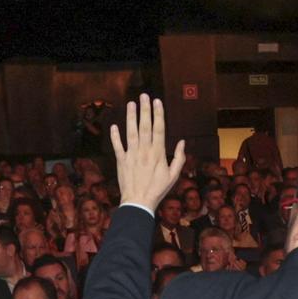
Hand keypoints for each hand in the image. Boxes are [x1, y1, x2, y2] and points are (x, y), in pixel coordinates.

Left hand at [109, 95, 187, 212]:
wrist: (139, 202)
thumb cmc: (158, 190)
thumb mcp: (173, 176)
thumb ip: (179, 158)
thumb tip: (183, 143)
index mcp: (158, 154)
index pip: (159, 129)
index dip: (158, 114)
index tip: (157, 102)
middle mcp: (144, 151)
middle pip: (145, 126)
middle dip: (145, 110)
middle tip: (144, 96)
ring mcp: (132, 155)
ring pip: (131, 132)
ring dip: (131, 117)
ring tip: (131, 103)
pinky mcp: (121, 161)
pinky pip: (117, 146)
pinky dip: (115, 136)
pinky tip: (114, 126)